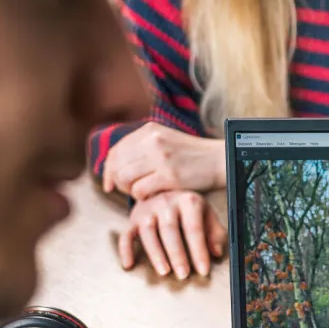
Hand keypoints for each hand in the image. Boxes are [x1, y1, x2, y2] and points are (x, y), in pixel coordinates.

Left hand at [103, 123, 225, 198]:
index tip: (109, 184)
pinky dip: (142, 197)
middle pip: (118, 166)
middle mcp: (152, 140)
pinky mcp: (169, 175)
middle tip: (130, 191)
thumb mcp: (166, 142)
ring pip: (125, 179)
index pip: (116, 150)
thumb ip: (142, 149)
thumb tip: (113, 168)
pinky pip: (140, 190)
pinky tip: (154, 196)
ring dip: (130, 191)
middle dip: (119, 183)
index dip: (108, 170)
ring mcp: (161, 157)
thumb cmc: (192, 157)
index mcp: (150, 130)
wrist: (220, 161)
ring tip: (143, 193)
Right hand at [119, 189, 226, 279]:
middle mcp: (165, 202)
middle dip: (177, 254)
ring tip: (164, 271)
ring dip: (155, 253)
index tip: (203, 270)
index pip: (193, 227)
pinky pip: (126, 234)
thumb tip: (217, 252)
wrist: (165, 188)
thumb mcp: (206, 214)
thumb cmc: (188, 208)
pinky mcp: (133, 218)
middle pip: (169, 229)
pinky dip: (125, 250)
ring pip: (148, 231)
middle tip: (183, 274)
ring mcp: (147, 209)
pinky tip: (129, 264)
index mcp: (187, 200)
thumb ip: (215, 233)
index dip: (199, 250)